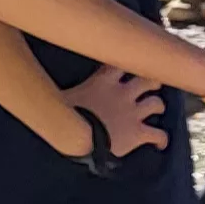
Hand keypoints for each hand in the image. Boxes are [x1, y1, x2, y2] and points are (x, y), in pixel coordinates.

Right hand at [53, 68, 167, 159]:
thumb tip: (43, 85)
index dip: (128, 60)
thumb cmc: (64, 117)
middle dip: (152, 81)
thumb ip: (63, 90)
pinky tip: (160, 144)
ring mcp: (133, 113)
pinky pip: (159, 134)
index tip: (129, 61)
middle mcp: (123, 93)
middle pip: (147, 79)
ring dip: (157, 106)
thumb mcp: (60, 97)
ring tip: (156, 109)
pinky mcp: (139, 133)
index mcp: (104, 81)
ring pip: (156, 103)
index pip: (121, 62)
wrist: (79, 138)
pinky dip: (161, 139)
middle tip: (151, 85)